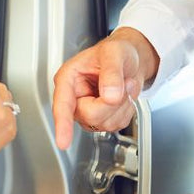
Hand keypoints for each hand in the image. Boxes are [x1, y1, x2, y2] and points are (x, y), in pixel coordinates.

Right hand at [52, 27, 157, 148]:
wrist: (130, 60)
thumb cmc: (116, 52)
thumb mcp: (114, 53)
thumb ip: (111, 73)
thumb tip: (109, 95)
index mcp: (69, 79)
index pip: (63, 105)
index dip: (62, 124)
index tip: (63, 141)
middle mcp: (75, 98)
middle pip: (91, 116)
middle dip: (112, 103)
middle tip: (122, 84)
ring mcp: (88, 111)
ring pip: (105, 123)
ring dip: (123, 105)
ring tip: (124, 85)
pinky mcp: (102, 119)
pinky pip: (117, 124)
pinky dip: (127, 110)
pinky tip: (125, 95)